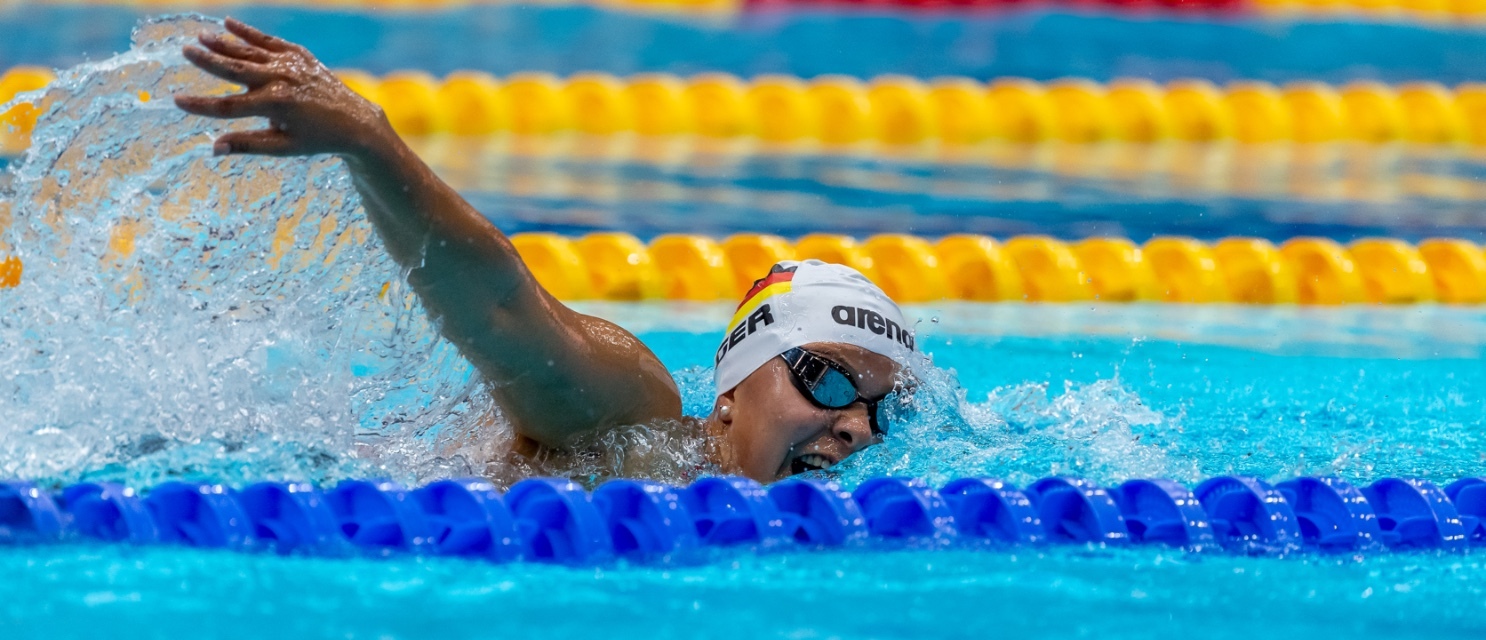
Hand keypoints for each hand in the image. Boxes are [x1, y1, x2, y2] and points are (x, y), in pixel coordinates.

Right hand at [174, 18, 393, 158]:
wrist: (354, 121)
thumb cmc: (316, 138)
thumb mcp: (283, 147)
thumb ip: (248, 145)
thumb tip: (213, 148)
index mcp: (276, 105)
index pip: (229, 107)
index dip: (201, 105)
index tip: (177, 101)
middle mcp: (281, 80)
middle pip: (236, 69)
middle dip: (208, 60)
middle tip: (185, 50)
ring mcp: (291, 64)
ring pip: (250, 51)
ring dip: (224, 42)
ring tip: (200, 37)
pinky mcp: (299, 55)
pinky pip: (269, 40)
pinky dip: (249, 32)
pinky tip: (228, 23)